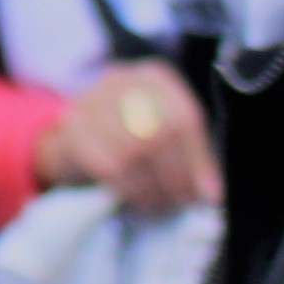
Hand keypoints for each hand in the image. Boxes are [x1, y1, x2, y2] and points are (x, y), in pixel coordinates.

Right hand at [37, 60, 218, 214]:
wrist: (73, 138)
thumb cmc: (130, 136)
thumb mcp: (165, 137)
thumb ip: (191, 160)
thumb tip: (211, 194)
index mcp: (155, 78)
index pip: (184, 117)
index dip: (197, 160)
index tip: (203, 193)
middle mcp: (123, 80)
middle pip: (159, 133)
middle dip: (175, 177)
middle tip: (181, 203)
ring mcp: (92, 101)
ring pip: (133, 152)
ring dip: (151, 187)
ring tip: (160, 205)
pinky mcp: (72, 127)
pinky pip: (107, 165)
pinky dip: (127, 188)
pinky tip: (136, 199)